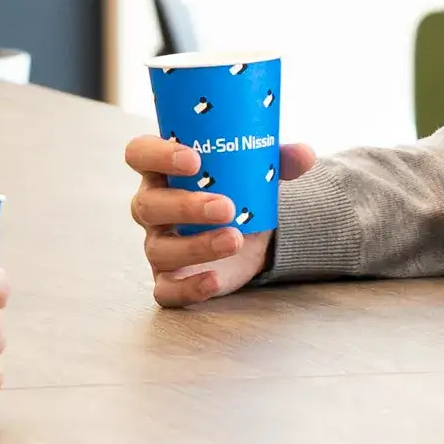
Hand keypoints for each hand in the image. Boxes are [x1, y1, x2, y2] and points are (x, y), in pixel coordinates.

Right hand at [125, 133, 313, 305]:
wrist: (249, 233)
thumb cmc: (238, 190)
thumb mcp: (255, 171)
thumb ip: (276, 161)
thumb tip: (304, 155)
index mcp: (162, 169)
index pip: (139, 153)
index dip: (157, 154)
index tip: (194, 160)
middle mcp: (152, 206)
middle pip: (148, 204)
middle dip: (186, 206)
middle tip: (227, 206)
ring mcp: (157, 244)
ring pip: (159, 248)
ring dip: (196, 245)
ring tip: (236, 239)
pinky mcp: (168, 279)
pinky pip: (165, 290)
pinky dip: (188, 288)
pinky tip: (214, 280)